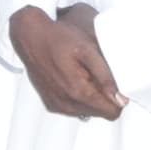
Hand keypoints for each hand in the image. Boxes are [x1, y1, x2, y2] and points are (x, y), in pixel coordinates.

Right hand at [11, 4, 125, 119]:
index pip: (112, 112)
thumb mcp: (88, 50)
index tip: (112, 82)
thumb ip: (106, 76)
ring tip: (82, 73)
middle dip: (103, 96)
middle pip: (100, 113)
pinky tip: (71, 77)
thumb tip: (120, 99)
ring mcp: (57, 105)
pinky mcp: (50, 103)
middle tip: (95, 73)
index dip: (117, 97)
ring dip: (90, 96)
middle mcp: (67, 105)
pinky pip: (73, 108)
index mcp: (79, 93)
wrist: (30, 36)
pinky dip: (76, 96)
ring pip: (87, 111)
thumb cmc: (57, 38)